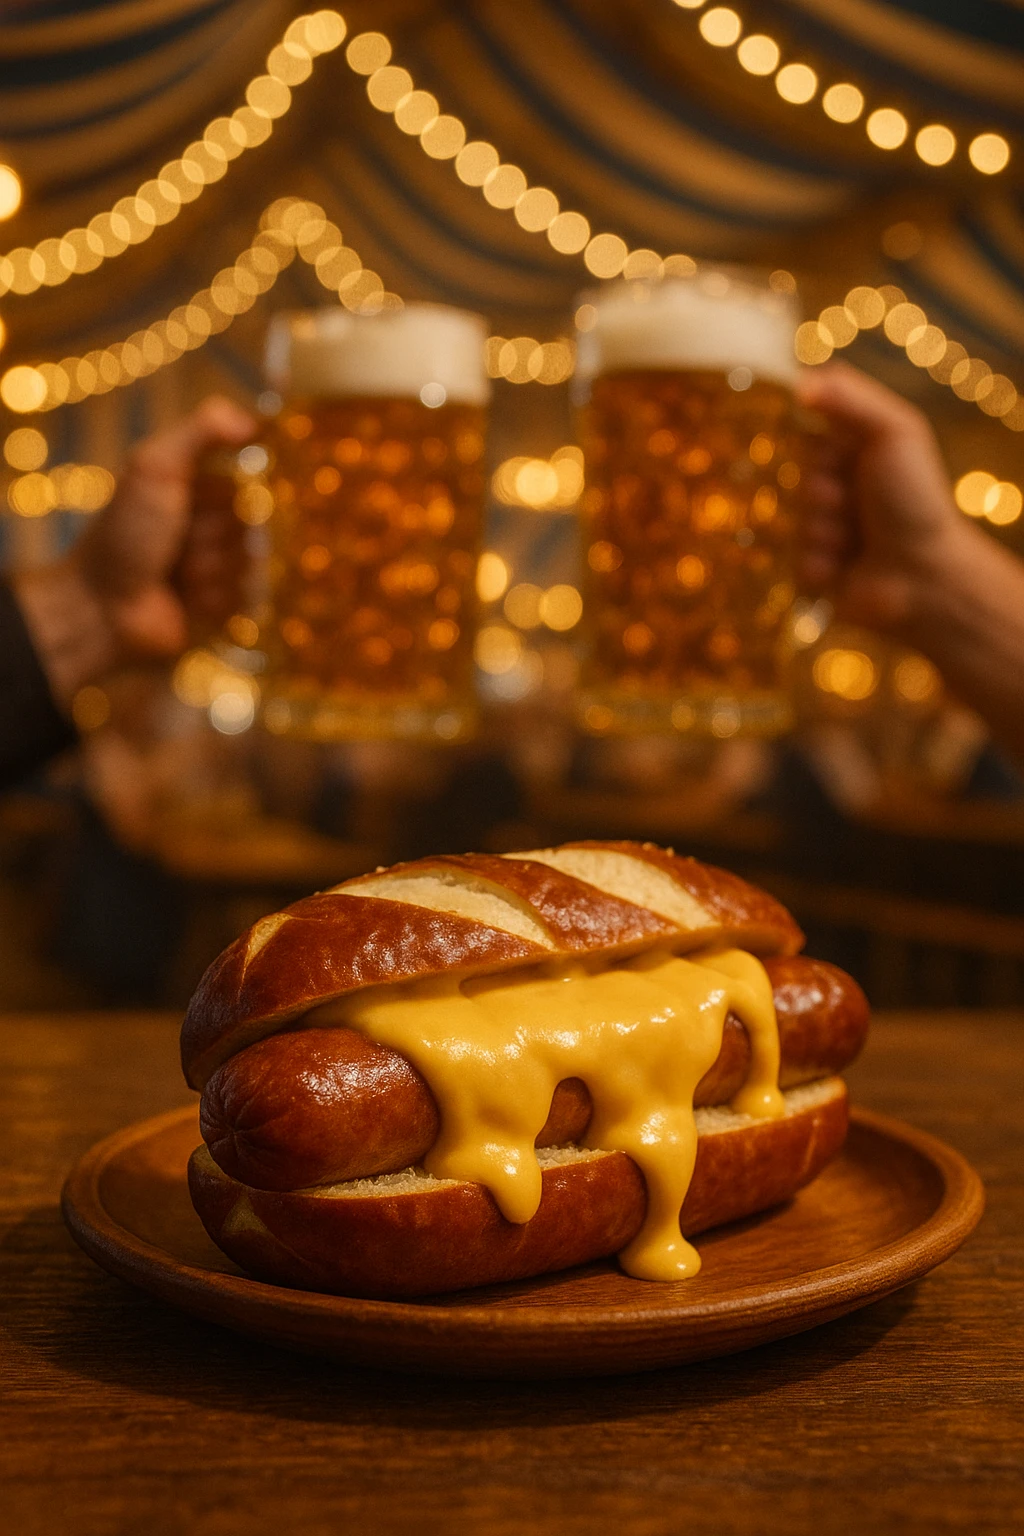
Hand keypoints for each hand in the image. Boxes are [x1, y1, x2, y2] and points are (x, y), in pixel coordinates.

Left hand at [14, 396, 255, 706]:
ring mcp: (222, 565)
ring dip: (212, 570)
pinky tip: (186, 600)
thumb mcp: (157, 467)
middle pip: (256, 526)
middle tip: (178, 543)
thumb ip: (203, 431)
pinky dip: (214, 599)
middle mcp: (216, 524)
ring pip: (252, 564)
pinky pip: (247, 598)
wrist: (101, 606)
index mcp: (203, 487)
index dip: (232, 495)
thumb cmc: (126, 532)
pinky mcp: (226, 606)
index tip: (199, 499)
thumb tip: (256, 421)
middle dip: (216, 537)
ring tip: (177, 575)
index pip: (255, 482)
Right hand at [796, 360, 970, 634]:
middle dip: (820, 493)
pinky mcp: (815, 570)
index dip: (813, 448)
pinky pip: (793, 561)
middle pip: (790, 480)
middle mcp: (833, 487)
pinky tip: (845, 567)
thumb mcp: (894, 431)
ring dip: (823, 531)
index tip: (835, 456)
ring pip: (790, 522)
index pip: (799, 436)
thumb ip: (849, 398)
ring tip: (856, 539)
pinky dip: (819, 564)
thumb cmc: (916, 498)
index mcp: (849, 452)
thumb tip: (797, 382)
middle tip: (852, 501)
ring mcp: (823, 530)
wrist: (926, 575)